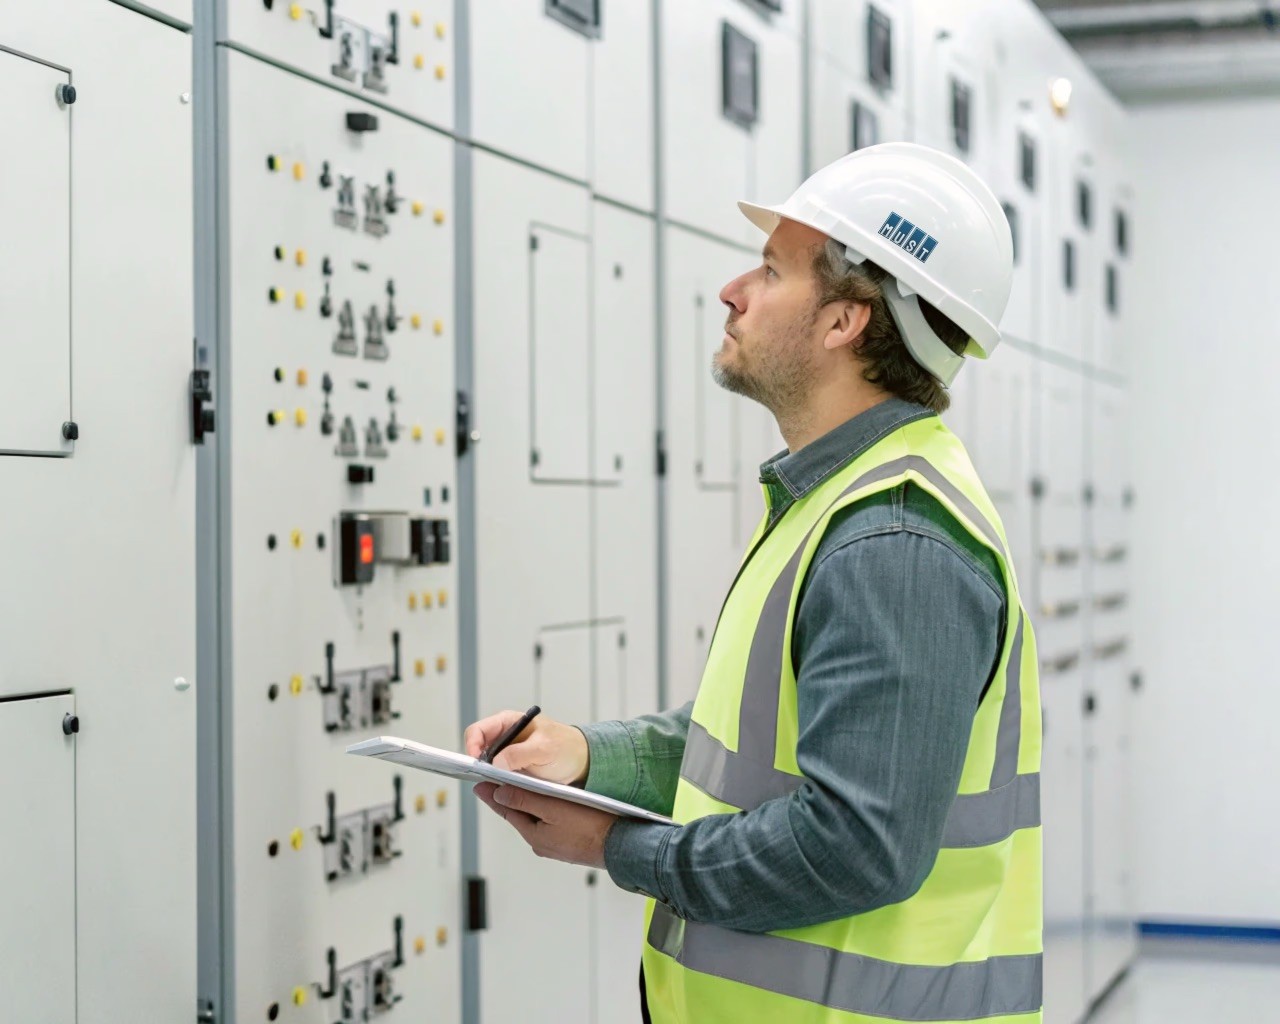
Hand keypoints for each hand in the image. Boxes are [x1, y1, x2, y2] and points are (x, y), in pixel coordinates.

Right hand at [463, 710, 589, 784]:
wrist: (581, 762)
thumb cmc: (566, 747)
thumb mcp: (544, 749)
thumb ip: (519, 753)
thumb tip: (496, 762)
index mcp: (509, 722)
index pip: (478, 731)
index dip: (472, 745)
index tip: (477, 763)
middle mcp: (504, 737)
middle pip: (478, 750)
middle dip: (479, 764)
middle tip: (486, 778)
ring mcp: (507, 754)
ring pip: (486, 766)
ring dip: (489, 776)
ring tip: (499, 784)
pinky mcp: (512, 770)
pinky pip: (496, 777)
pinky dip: (498, 784)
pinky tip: (506, 789)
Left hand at [475, 783, 612, 868]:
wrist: (620, 846)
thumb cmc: (591, 827)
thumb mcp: (554, 807)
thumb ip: (526, 799)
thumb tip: (500, 793)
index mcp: (534, 834)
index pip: (507, 810)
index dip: (492, 796)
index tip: (479, 785)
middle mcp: (541, 843)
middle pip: (519, 815)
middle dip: (507, 799)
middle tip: (493, 784)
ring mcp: (554, 845)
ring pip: (534, 820)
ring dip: (526, 805)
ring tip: (518, 789)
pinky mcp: (567, 844)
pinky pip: (548, 825)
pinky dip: (542, 813)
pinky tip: (547, 803)